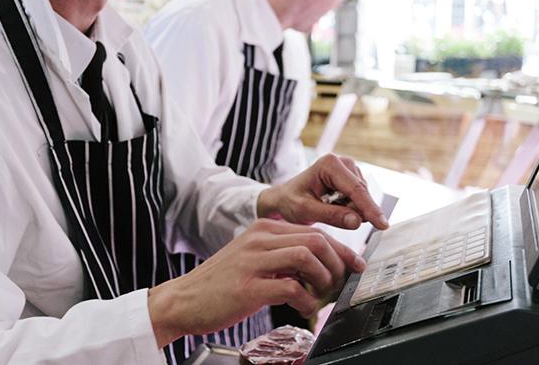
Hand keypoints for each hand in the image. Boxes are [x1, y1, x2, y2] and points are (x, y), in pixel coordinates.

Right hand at [148, 219, 360, 346]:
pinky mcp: (249, 287)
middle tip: (340, 284)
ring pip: (308, 258)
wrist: (183, 300)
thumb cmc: (220, 284)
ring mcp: (253, 262)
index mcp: (263, 230)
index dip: (342, 249)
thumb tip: (319, 265)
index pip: (314, 231)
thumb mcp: (252, 259)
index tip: (355, 265)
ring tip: (319, 296)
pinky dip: (307, 301)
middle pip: (317, 240)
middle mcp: (259, 239)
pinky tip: (302, 309)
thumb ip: (281, 256)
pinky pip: (292, 288)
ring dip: (324, 280)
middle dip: (338, 264)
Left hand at [257, 154, 388, 230]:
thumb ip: (331, 216)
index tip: (383, 225)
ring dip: (351, 211)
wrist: (283, 198)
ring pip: (363, 198)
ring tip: (328, 211)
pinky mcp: (352, 180)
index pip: (356, 189)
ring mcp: (349, 170)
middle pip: (362, 194)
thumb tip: (358, 222)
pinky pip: (360, 200)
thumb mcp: (305, 210)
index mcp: (329, 164)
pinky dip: (351, 210)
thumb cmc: (290, 201)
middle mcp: (343, 162)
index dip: (370, 209)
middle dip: (357, 212)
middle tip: (337, 221)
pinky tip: (334, 209)